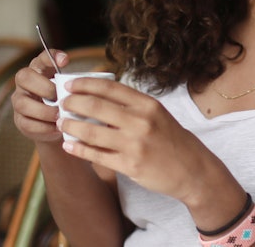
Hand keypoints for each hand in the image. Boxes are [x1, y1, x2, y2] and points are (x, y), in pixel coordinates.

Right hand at [10, 50, 67, 143]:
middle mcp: (25, 84)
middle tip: (60, 97)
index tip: (65, 61)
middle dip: (44, 87)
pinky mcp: (21, 121)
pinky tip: (57, 127)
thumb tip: (83, 83)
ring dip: (44, 111)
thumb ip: (72, 84)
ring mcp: (20, 102)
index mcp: (39, 70)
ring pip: (23, 103)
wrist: (57, 126)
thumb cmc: (64, 101)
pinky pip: (28, 123)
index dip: (51, 57)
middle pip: (24, 77)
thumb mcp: (69, 89)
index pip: (41, 58)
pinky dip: (44, 127)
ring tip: (60, 115)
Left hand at [57, 77, 234, 206]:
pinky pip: (97, 155)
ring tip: (61, 123)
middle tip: (61, 103)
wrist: (193, 170)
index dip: (84, 84)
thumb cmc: (171, 139)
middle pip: (95, 106)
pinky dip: (79, 149)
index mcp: (147, 104)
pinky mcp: (130, 165)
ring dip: (71, 126)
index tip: (69, 84)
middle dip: (72, 103)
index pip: (108, 87)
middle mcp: (140, 121)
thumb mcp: (156, 114)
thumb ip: (130, 105)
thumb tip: (96, 97)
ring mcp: (134, 144)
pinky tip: (68, 145)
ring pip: (92, 131)